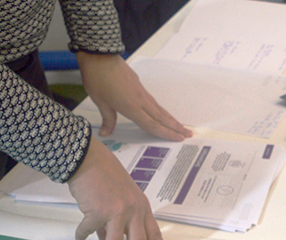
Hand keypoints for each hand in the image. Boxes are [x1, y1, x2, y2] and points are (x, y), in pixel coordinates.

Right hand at [67, 138, 178, 239]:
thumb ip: (118, 221)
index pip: (156, 237)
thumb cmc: (105, 176)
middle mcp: (133, 212)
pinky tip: (80, 238)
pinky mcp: (97, 212)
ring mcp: (116, 212)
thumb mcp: (120, 198)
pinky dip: (83, 235)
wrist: (88, 159)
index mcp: (142, 209)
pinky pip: (89, 231)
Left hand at [76, 52, 191, 139]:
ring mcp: (141, 92)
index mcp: (131, 107)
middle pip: (162, 118)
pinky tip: (163, 114)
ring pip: (160, 109)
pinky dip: (162, 111)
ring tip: (180, 126)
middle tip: (188, 134)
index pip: (152, 125)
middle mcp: (140, 101)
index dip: (166, 134)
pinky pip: (154, 102)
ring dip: (171, 119)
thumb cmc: (98, 78)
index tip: (179, 138)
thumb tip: (106, 133)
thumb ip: (107, 118)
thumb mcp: (100, 101)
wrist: (100, 55)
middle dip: (176, 127)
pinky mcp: (140, 86)